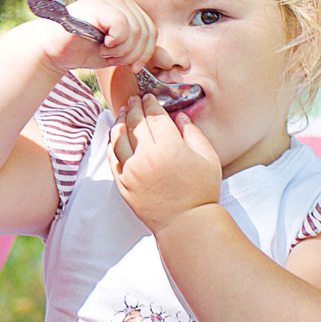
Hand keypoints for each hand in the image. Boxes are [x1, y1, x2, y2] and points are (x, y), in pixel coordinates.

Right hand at [34, 0, 156, 74]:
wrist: (52, 49)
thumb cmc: (82, 49)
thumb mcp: (117, 48)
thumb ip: (136, 45)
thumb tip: (162, 55)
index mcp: (127, 7)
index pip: (152, 31)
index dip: (144, 53)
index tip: (129, 65)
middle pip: (147, 32)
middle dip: (133, 55)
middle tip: (112, 59)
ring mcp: (110, 0)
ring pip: (136, 31)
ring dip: (122, 52)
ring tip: (104, 53)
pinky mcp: (100, 7)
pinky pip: (123, 28)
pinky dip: (115, 45)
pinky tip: (100, 46)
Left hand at [111, 94, 222, 232]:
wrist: (186, 223)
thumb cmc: (201, 191)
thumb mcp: (208, 158)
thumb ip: (193, 133)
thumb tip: (179, 117)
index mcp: (169, 147)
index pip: (154, 117)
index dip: (151, 104)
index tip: (149, 97)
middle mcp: (146, 156)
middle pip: (134, 123)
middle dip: (134, 108)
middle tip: (134, 99)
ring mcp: (131, 170)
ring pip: (118, 138)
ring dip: (120, 121)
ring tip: (123, 113)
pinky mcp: (123, 183)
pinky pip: (112, 157)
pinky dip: (112, 142)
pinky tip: (115, 135)